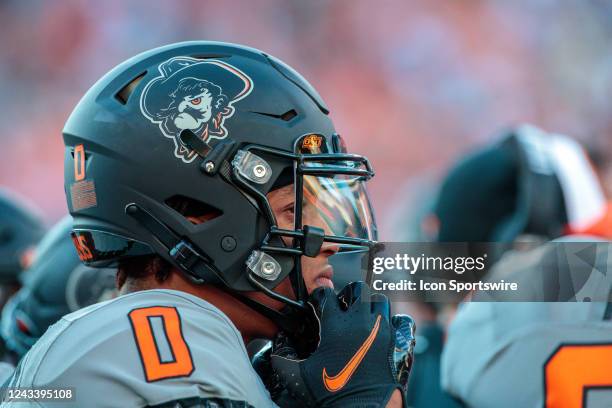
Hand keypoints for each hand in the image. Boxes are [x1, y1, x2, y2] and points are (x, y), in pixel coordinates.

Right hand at [271, 282, 415, 406]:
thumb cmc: (331, 395)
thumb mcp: (298, 377)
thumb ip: (282, 358)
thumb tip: (276, 347)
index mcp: (336, 325)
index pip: (326, 294)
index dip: (319, 297)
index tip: (318, 305)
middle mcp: (360, 322)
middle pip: (359, 289)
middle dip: (350, 296)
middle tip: (344, 309)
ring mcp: (382, 330)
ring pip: (381, 301)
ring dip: (371, 306)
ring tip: (363, 319)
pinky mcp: (397, 342)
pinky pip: (402, 320)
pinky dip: (393, 323)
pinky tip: (383, 332)